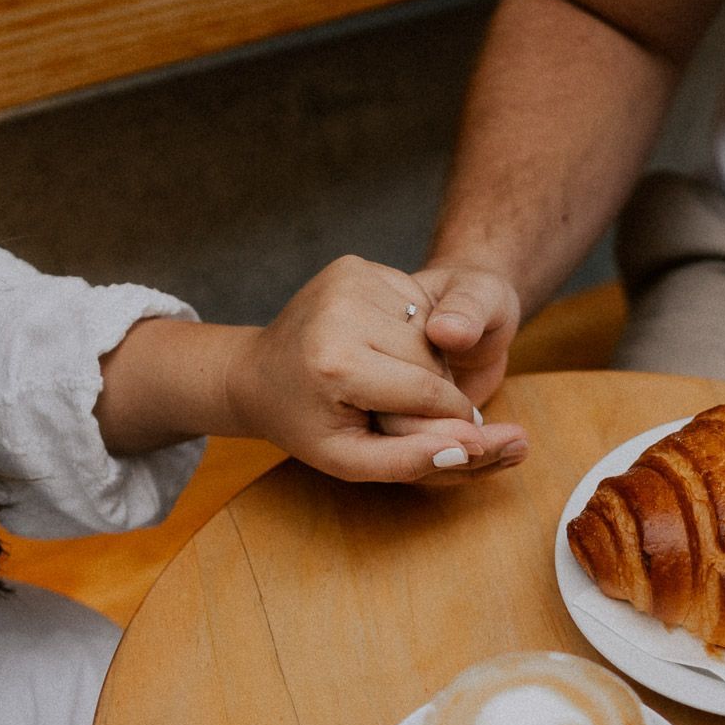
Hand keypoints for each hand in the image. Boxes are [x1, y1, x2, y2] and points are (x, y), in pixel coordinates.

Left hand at [223, 256, 521, 481]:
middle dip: (437, 389)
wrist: (256, 373)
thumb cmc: (304, 423)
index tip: (462, 435)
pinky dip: (413, 333)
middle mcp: (343, 310)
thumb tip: (469, 448)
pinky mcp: (355, 264)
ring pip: (428, 330)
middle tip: (413, 410)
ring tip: (395, 382)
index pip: (428, 393)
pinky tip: (386, 349)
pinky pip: (415, 304)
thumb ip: (408, 460)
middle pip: (431, 359)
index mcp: (338, 364)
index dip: (452, 418)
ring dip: (427, 361)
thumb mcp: (348, 460)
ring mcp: (349, 279)